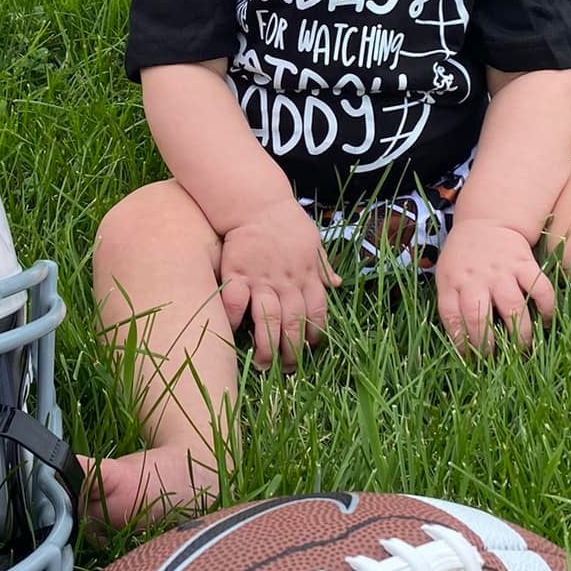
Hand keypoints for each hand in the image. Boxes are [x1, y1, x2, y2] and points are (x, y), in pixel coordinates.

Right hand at [219, 200, 340, 371]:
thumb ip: (323, 267)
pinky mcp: (236, 273)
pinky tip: (231, 334)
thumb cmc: (287, 222)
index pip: (317, 313)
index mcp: (308, 276)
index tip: (309, 349)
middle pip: (293, 324)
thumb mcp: (314, 242)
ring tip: (263, 366)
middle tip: (287, 370)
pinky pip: (234, 301)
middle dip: (291, 352)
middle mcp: (287, 281)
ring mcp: (261, 279)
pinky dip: (232, 320)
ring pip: (268, 320)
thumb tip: (339, 284)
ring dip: (266, 346)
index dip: (314, 336)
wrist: (256, 200)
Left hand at [434, 217, 554, 355]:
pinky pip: (540, 288)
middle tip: (496, 360)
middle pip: (478, 317)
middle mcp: (475, 278)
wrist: (487, 221)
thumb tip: (464, 347)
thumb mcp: (447, 276)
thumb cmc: (464, 258)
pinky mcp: (525, 264)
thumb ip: (453, 304)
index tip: (470, 360)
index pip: (452, 318)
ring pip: (513, 307)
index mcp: (452, 282)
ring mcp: (501, 271)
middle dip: (488, 345)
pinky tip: (547, 321)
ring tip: (525, 349)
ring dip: (520, 334)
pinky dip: (546, 308)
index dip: (460, 343)